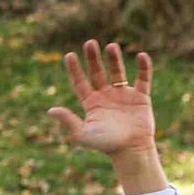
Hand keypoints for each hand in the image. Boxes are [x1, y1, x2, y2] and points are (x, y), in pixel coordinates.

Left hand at [47, 39, 154, 156]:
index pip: (80, 82)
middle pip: (97, 72)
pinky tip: (141, 56)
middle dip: (93, 58)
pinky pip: (143, 79)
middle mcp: (105, 96)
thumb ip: (68, 120)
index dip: (74, 69)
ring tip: (111, 46)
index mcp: (90, 103)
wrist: (131, 151)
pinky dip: (143, 68)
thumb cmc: (105, 145)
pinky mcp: (140, 97)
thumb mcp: (83, 133)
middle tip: (89, 43)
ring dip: (114, 59)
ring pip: (117, 73)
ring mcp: (123, 95)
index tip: (68, 55)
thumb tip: (50, 110)